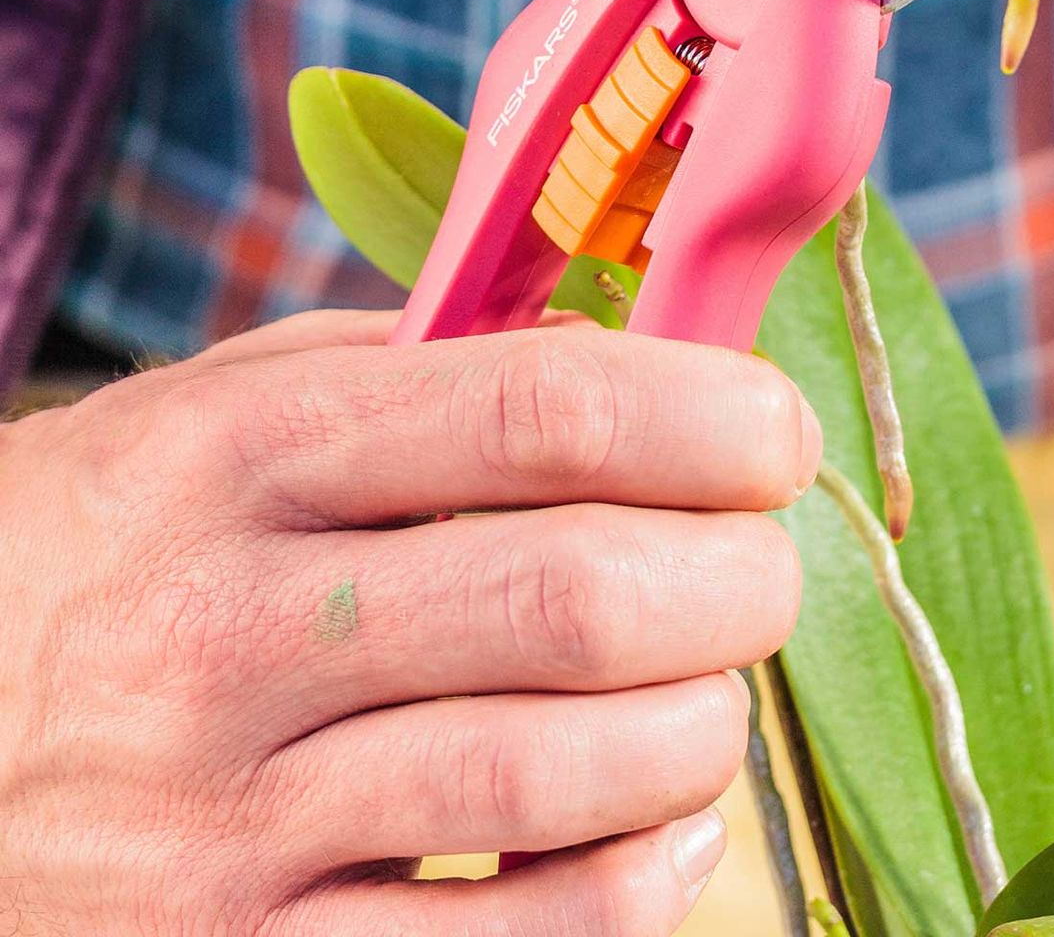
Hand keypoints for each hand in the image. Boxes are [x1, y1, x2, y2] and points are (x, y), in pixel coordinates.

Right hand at [0, 309, 815, 934]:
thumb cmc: (96, 557)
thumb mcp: (201, 417)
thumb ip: (401, 374)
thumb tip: (627, 351)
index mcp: (232, 460)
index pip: (537, 410)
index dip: (703, 416)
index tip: (776, 435)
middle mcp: (221, 637)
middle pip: (576, 595)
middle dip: (734, 581)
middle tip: (761, 573)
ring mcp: (215, 830)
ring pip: (562, 773)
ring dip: (698, 730)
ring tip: (706, 697)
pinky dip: (636, 888)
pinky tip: (663, 834)